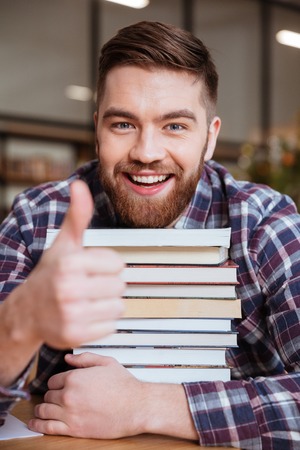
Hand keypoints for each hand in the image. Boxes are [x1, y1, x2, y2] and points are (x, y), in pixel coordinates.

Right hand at [23, 180, 124, 348]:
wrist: (28, 311)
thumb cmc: (50, 275)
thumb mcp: (64, 243)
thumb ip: (77, 215)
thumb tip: (79, 186)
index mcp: (70, 263)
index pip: (117, 264)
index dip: (107, 265)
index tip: (91, 268)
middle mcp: (69, 289)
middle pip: (119, 285)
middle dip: (108, 284)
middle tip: (89, 285)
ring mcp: (72, 314)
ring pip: (119, 306)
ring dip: (108, 303)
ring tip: (89, 299)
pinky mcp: (76, 335)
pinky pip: (111, 325)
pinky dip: (103, 321)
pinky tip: (87, 314)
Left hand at [29, 352, 144, 437]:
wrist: (136, 406)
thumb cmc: (124, 385)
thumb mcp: (106, 362)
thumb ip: (84, 358)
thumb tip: (68, 357)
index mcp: (75, 378)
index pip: (53, 380)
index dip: (56, 382)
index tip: (59, 385)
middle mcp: (69, 395)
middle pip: (48, 395)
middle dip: (51, 395)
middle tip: (55, 397)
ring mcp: (70, 413)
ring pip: (44, 410)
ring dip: (41, 409)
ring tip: (40, 409)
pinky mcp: (74, 429)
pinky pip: (48, 428)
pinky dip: (39, 425)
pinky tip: (35, 423)